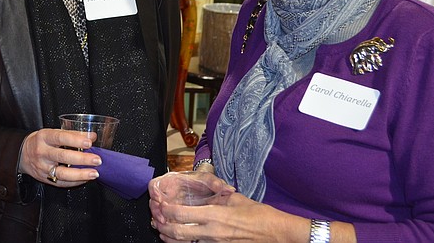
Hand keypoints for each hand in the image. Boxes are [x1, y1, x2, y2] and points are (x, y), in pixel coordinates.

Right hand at [19, 128, 100, 186]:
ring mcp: (43, 167)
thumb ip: (72, 134)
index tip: (89, 142)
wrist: (22, 154)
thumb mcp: (53, 133)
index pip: (60, 137)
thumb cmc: (42, 142)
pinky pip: (61, 183)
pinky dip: (75, 182)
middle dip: (82, 159)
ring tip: (94, 173)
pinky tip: (85, 179)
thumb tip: (92, 136)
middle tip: (97, 160)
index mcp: (44, 137)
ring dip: (80, 174)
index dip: (75, 140)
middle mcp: (42, 152)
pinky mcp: (45, 179)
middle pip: (62, 156)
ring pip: (62, 173)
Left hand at [152, 189, 270, 241]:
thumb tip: (206, 196)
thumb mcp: (236, 199)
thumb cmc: (260, 215)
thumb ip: (217, 198)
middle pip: (177, 233)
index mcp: (215, 215)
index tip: (160, 205)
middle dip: (163, 226)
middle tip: (156, 220)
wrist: (277, 234)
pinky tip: (182, 239)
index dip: (166, 210)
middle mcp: (212, 232)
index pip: (181, 214)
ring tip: (163, 231)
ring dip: (170, 238)